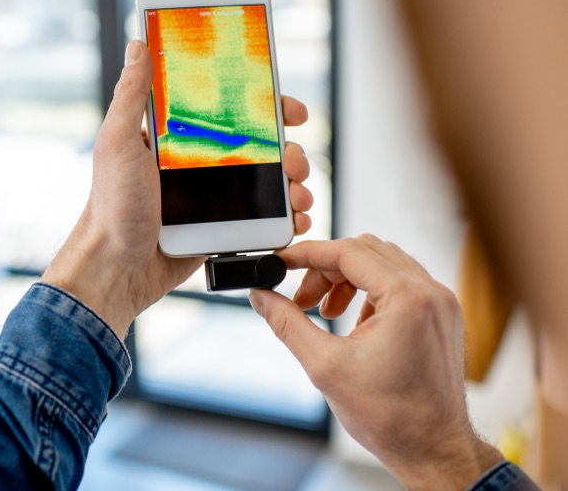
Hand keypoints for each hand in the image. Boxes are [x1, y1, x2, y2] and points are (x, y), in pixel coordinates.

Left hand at [43, 40, 313, 336]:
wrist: (115, 268)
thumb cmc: (110, 206)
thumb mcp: (117, 142)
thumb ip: (130, 95)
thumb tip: (138, 45)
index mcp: (176, 137)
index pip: (229, 109)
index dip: (264, 106)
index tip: (290, 111)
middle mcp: (197, 163)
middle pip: (259, 146)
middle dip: (289, 150)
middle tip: (294, 162)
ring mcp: (211, 197)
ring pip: (268, 181)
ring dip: (295, 184)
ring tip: (299, 196)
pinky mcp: (219, 227)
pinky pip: (262, 218)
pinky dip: (287, 218)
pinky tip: (297, 220)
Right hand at [250, 236, 501, 489]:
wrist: (433, 450)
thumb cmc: (392, 417)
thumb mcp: (325, 366)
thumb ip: (287, 323)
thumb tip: (261, 296)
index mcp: (408, 298)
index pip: (348, 252)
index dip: (307, 254)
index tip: (281, 261)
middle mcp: (431, 292)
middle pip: (365, 251)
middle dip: (325, 269)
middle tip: (301, 299)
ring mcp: (440, 302)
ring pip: (383, 263)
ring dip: (346, 279)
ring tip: (324, 312)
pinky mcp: (441, 314)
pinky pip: (399, 283)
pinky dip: (369, 292)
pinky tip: (352, 323)